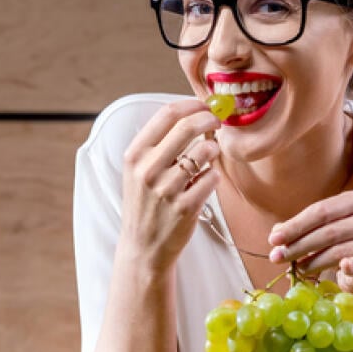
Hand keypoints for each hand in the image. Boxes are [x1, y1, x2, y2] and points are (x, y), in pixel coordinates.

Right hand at [120, 99, 221, 271]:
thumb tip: (192, 113)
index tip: (204, 106)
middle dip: (209, 119)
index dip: (192, 104)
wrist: (143, 247)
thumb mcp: (139, 170)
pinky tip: (205, 182)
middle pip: (188, 126)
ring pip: (205, 151)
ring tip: (208, 158)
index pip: (167, 114)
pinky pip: (212, 178)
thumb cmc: (145, 203)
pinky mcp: (185, 207)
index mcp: (135, 155)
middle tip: (217, 122)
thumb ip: (160, 143)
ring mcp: (166, 189)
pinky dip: (214, 176)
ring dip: (213, 150)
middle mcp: (148, 170)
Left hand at [267, 189, 352, 323]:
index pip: (322, 211)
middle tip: (277, 257)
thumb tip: (276, 234)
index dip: (296, 226)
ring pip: (339, 250)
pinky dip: (345, 267)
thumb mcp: (323, 228)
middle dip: (299, 245)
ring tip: (295, 267)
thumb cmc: (343, 241)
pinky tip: (329, 272)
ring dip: (312, 261)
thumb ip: (301, 228)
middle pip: (329, 231)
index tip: (273, 239)